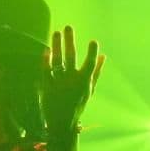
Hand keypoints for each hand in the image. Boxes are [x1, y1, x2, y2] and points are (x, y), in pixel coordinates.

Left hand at [42, 25, 105, 141]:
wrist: (61, 124)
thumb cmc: (77, 105)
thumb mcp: (89, 90)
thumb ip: (96, 73)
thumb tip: (103, 56)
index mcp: (84, 82)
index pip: (89, 65)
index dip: (92, 53)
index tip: (94, 41)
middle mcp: (71, 81)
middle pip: (70, 57)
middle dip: (69, 41)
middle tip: (68, 26)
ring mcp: (58, 84)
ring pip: (57, 61)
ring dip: (57, 45)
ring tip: (56, 32)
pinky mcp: (47, 87)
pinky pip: (46, 72)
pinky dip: (46, 61)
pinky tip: (46, 50)